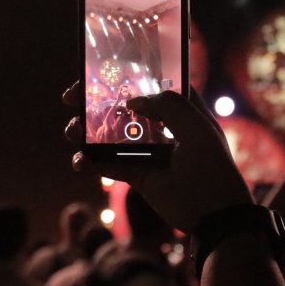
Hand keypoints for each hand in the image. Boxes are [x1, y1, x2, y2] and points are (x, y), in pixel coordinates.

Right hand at [63, 83, 251, 233]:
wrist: (213, 215)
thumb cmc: (212, 168)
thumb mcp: (197, 129)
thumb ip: (169, 106)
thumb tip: (133, 101)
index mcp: (181, 110)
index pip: (150, 83)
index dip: (126, 75)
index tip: (99, 70)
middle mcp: (162, 127)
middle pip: (123, 107)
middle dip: (94, 101)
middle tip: (71, 98)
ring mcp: (147, 151)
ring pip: (110, 134)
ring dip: (87, 130)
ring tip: (73, 131)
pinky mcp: (137, 175)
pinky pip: (108, 164)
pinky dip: (90, 161)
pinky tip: (80, 161)